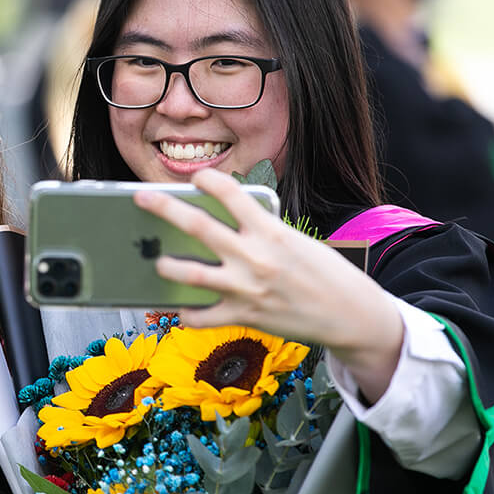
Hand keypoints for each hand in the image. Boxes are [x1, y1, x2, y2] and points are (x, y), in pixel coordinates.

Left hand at [133, 168, 402, 401]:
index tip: (195, 176)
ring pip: (190, 274)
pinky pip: (202, 316)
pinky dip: (186, 313)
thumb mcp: (297, 242)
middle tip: (142, 198)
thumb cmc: (324, 274)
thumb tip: (224, 227)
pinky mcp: (244, 316)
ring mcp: (246, 288)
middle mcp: (255, 257)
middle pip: (199, 226)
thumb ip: (261, 233)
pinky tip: (180, 308)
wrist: (351, 316)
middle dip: (165, 208)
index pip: (233, 194)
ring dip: (167, 267)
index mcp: (271, 232)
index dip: (209, 180)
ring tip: (158, 262)